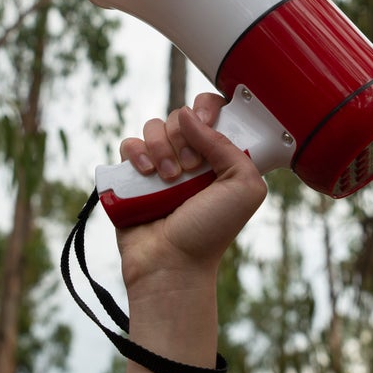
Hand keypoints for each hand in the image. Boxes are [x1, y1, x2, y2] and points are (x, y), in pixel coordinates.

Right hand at [115, 92, 267, 294]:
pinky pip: (128, 145)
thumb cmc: (211, 230)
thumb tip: (189, 114)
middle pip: (180, 116)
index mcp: (220, 156)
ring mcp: (160, 165)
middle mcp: (191, 156)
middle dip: (184, 138)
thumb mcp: (243, 185)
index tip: (206, 125)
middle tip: (191, 168)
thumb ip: (227, 144)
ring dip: (161, 148)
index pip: (212, 110)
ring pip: (153, 127)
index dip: (207, 110)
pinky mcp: (132, 176)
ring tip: (169, 179)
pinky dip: (136, 154)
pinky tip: (146, 175)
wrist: (172, 262)